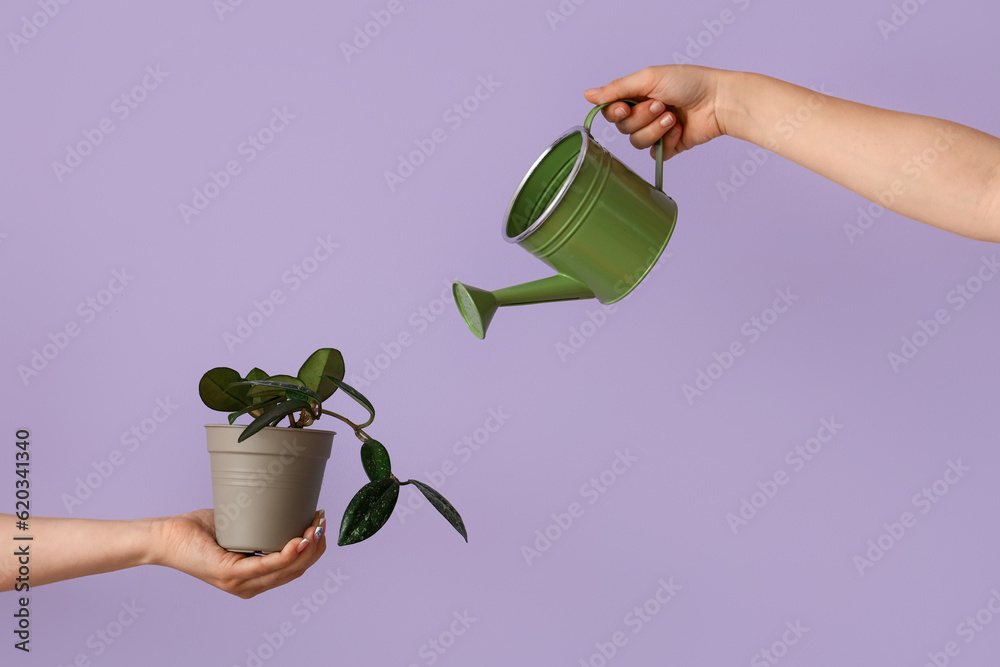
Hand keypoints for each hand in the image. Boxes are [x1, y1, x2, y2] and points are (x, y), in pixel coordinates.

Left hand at [155, 509, 326, 598]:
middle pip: (297, 570)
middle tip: (321, 520)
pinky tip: (298, 541)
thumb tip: (283, 499)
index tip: (320, 524)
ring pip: (287, 569)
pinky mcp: (230, 573)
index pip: (294, 569)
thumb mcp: (238, 526)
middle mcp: (250, 586)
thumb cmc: (197, 531)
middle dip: (316, 546)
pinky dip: (287, 554)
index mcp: (254, 578)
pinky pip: (268, 566)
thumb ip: (259, 522)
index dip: (313, 549)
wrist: (166, 537)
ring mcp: (240, 582)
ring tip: (316, 526)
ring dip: (307, 548)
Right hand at [584, 65, 725, 159]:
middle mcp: (644, 114)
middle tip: (661, 104)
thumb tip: (588, 95)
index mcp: (637, 95)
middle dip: (642, 117)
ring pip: (637, 142)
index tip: (625, 106)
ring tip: (673, 116)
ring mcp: (656, 132)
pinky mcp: (669, 147)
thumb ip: (616, 89)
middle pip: (624, 128)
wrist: (718, 101)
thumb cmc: (689, 82)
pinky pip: (654, 153)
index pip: (611, 111)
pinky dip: (667, 141)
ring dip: (655, 128)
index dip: (615, 112)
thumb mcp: (648, 78)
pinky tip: (679, 129)